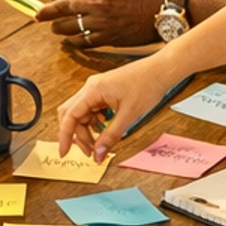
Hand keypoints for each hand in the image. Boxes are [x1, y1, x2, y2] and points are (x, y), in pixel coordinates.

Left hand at [37, 0, 165, 48]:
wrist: (167, 10)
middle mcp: (98, 0)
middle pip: (62, 7)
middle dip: (47, 11)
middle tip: (39, 15)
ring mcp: (102, 21)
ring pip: (69, 26)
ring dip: (58, 28)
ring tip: (54, 29)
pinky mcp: (109, 37)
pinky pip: (84, 41)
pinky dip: (74, 41)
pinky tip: (71, 41)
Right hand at [57, 55, 172, 156]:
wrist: (161, 70)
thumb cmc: (147, 85)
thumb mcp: (129, 116)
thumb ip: (110, 136)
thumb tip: (98, 154)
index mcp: (93, 90)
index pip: (69, 116)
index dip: (64, 136)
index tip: (63, 152)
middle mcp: (91, 87)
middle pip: (71, 115)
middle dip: (76, 135)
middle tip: (89, 151)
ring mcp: (96, 88)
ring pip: (81, 113)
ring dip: (86, 130)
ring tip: (99, 144)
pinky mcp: (104, 91)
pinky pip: (91, 109)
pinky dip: (94, 122)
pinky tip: (104, 129)